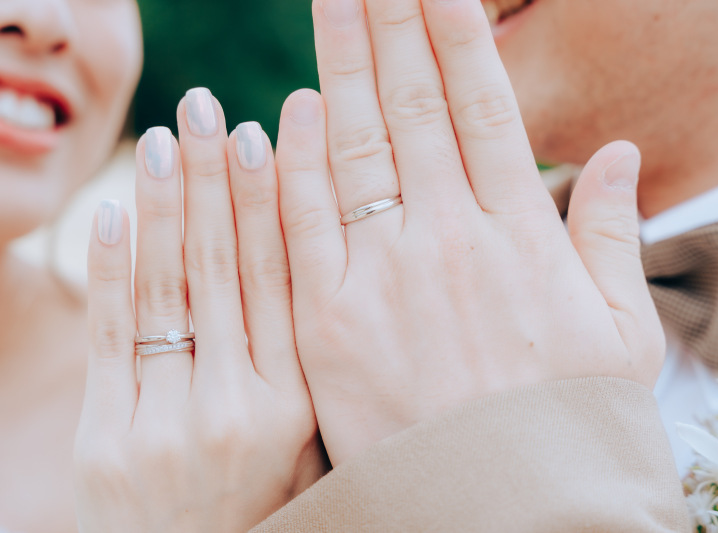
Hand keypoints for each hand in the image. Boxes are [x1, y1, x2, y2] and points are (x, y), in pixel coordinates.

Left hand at [74, 90, 325, 531]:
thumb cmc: (269, 502)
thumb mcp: (311, 436)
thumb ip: (311, 360)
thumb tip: (311, 261)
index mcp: (299, 402)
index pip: (282, 280)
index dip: (269, 203)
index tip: (262, 136)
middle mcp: (238, 406)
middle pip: (223, 270)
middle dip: (212, 181)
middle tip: (207, 109)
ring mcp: (169, 423)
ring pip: (168, 292)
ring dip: (162, 209)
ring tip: (161, 141)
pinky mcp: (109, 439)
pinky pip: (111, 339)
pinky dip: (109, 271)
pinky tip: (109, 214)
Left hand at [274, 0, 664, 465]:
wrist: (500, 513)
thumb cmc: (564, 424)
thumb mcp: (620, 336)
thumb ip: (610, 237)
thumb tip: (617, 155)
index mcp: (521, 240)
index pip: (483, 109)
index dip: (456, 36)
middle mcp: (450, 243)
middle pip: (413, 110)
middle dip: (390, 26)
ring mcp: (383, 281)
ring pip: (355, 152)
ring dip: (340, 69)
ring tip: (331, 3)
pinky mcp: (327, 324)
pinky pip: (306, 227)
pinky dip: (293, 165)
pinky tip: (288, 112)